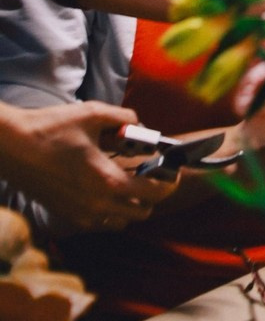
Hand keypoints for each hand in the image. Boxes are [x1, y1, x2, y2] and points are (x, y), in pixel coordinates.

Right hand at [0, 101, 170, 231]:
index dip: (170, 182)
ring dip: (132, 205)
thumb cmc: (51, 129)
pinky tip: (107, 188)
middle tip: (154, 173)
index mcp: (107, 181)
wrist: (11, 147)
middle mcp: (96, 206)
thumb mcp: (94, 113)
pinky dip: (111, 212)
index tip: (175, 170)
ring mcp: (79, 215)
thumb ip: (124, 118)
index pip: (154, 193)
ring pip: (121, 222)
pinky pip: (100, 224)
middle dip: (153, 193)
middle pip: (142, 212)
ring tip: (132, 181)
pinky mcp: (65, 216)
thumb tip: (139, 124)